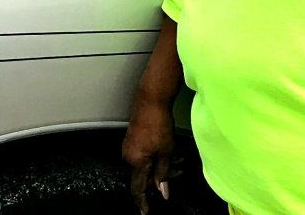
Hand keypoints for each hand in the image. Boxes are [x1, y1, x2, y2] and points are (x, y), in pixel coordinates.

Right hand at [122, 97, 174, 213]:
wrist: (151, 99)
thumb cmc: (158, 123)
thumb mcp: (165, 151)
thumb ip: (163, 173)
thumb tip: (162, 191)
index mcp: (135, 161)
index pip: (137, 188)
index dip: (142, 201)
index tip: (145, 210)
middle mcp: (128, 155)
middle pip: (143, 175)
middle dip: (158, 178)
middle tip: (175, 174)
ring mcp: (129, 145)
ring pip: (144, 164)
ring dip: (158, 166)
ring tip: (176, 161)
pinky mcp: (133, 137)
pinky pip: (142, 154)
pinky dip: (154, 157)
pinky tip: (166, 152)